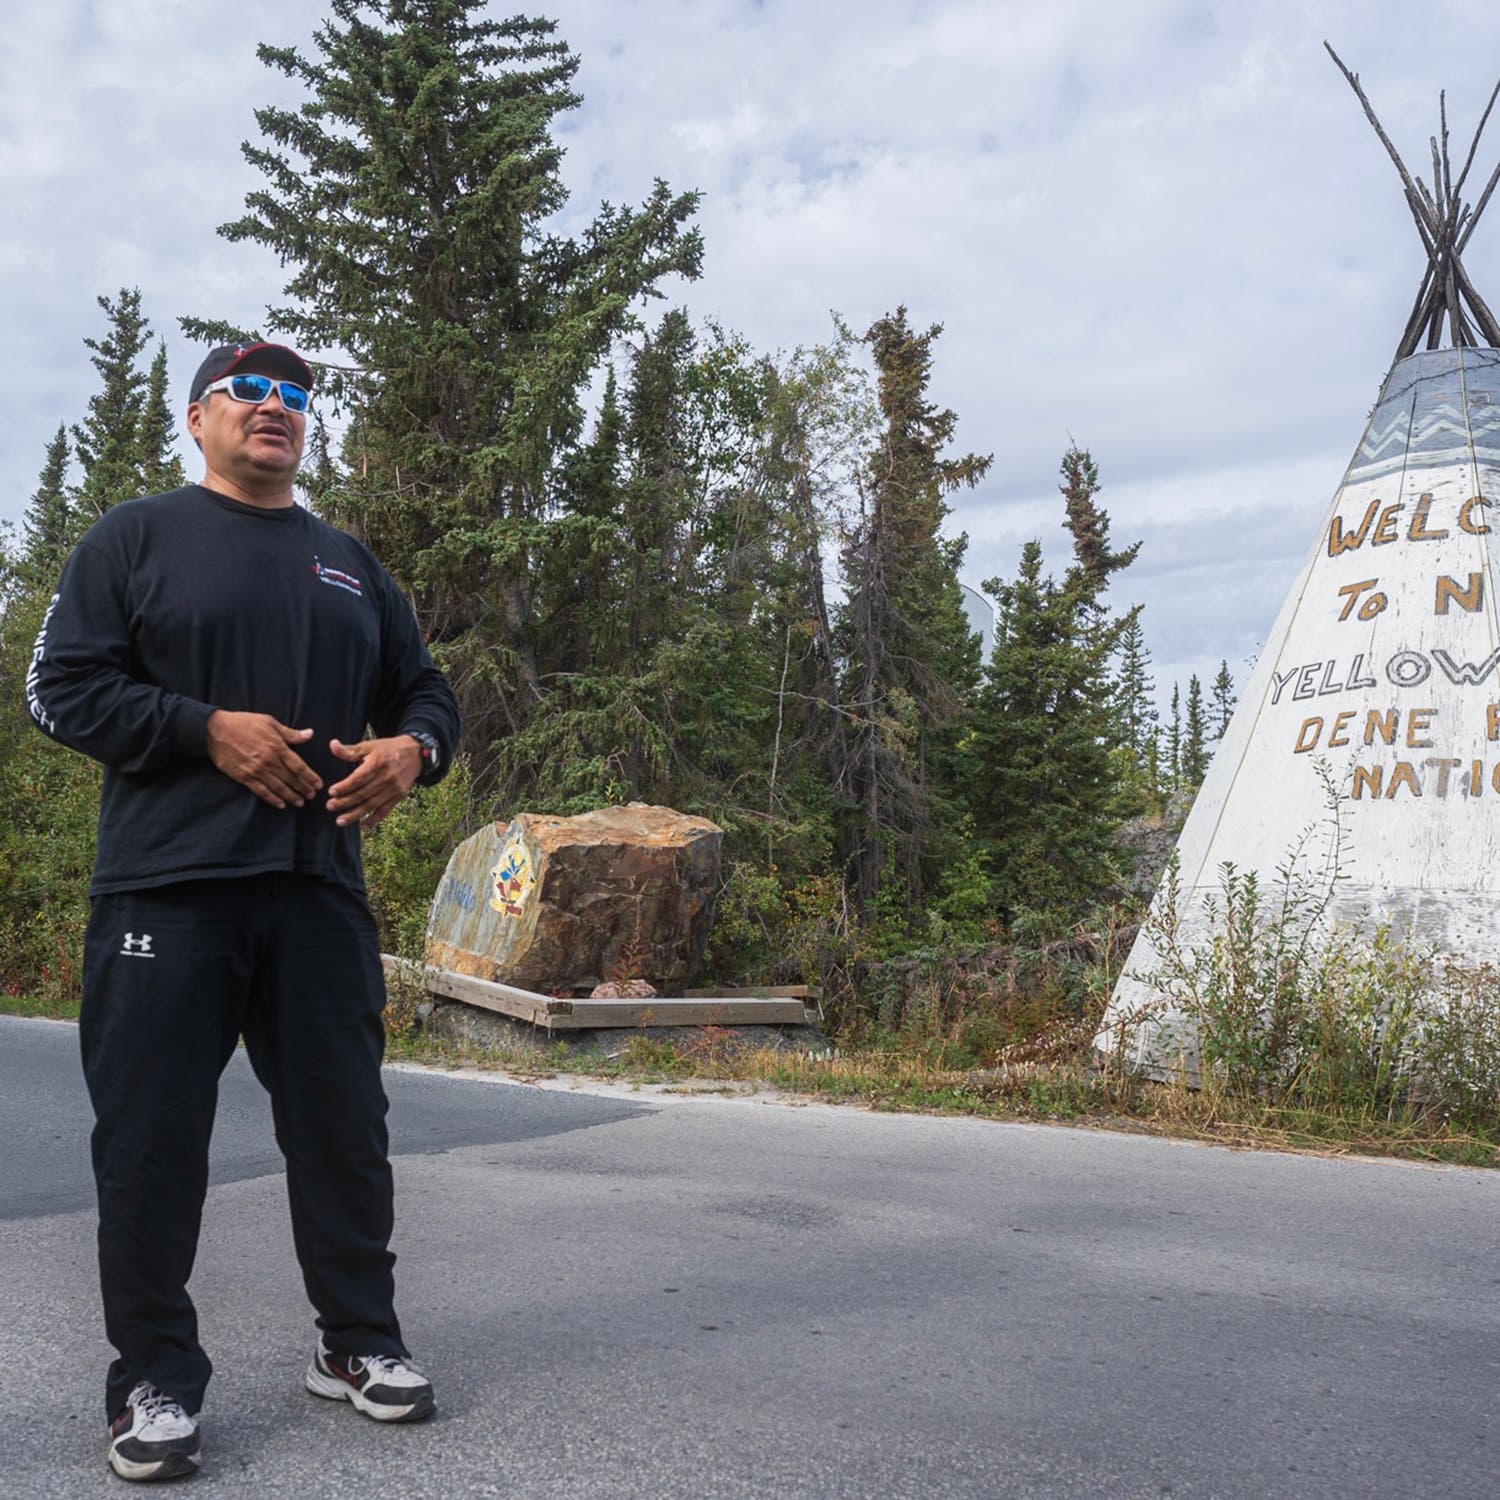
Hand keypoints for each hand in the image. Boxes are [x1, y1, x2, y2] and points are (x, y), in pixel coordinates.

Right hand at [206, 710, 321, 809]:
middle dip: (303, 788)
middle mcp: (269, 761)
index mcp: (277, 747)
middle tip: (312, 796)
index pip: (299, 766)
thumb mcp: (269, 722)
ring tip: (300, 802)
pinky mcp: (244, 777)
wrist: (215, 730)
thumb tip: (310, 734)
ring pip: (278, 788)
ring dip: (291, 796)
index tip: (318, 784)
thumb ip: (291, 733)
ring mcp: (256, 770)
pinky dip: (272, 799)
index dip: (310, 777)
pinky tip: (281, 805)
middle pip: (291, 779)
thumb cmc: (243, 723)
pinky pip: (261, 791)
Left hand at [326, 736, 422, 828]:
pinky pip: (385, 811)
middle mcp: (387, 777)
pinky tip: (362, 825)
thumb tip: (332, 745)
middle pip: (363, 793)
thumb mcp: (370, 746)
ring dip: (355, 815)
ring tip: (340, 821)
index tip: (331, 792)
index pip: (359, 778)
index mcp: (379, 762)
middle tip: (330, 806)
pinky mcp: (399, 796)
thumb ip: (350, 750)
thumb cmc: (388, 749)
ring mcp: (394, 788)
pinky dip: (373, 819)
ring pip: (371, 805)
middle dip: (345, 802)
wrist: (416, 754)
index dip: (345, 786)